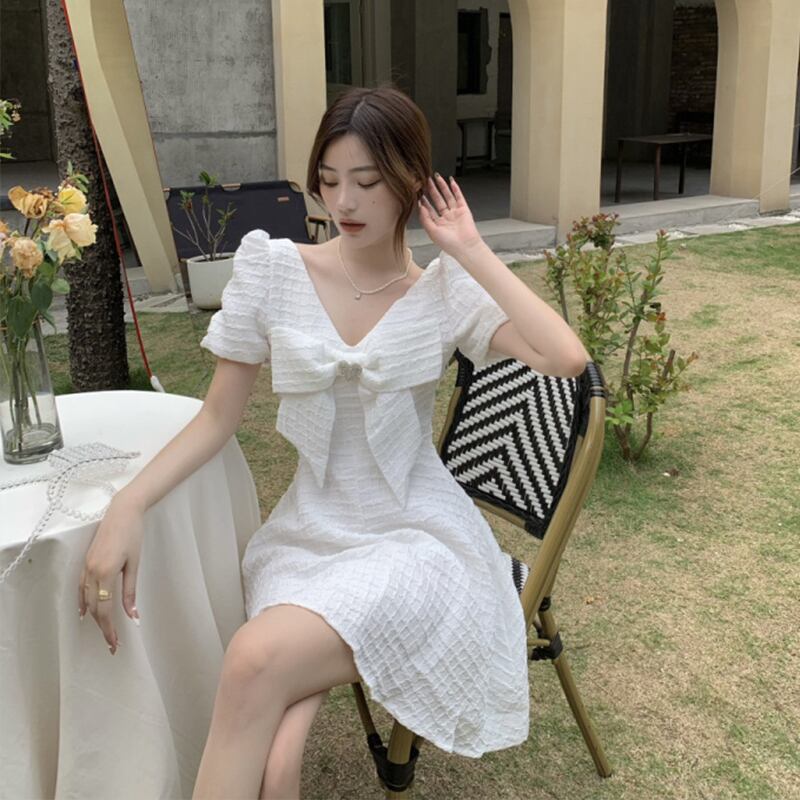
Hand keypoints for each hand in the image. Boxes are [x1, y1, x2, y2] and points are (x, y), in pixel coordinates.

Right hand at [79, 495, 144, 654]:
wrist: (123, 512)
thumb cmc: (133, 535)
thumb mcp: (135, 564)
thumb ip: (130, 591)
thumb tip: (133, 615)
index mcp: (106, 572)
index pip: (104, 609)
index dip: (109, 628)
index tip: (115, 642)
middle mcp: (92, 571)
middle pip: (94, 607)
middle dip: (102, 627)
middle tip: (112, 643)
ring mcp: (86, 566)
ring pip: (85, 599)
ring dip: (93, 617)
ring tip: (102, 631)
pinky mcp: (86, 561)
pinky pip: (81, 587)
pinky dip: (82, 601)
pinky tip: (85, 611)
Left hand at [417, 173, 482, 257]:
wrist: (465, 247)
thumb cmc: (449, 244)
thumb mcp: (432, 232)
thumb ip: (425, 218)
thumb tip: (420, 206)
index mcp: (438, 224)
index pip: (429, 210)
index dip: (424, 201)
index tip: (418, 193)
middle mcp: (446, 218)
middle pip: (438, 200)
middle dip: (432, 190)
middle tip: (426, 181)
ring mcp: (455, 213)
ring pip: (447, 196)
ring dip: (442, 187)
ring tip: (436, 177)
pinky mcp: (464, 210)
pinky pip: (459, 197)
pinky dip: (455, 189)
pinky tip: (451, 181)